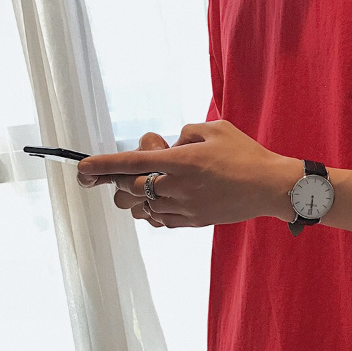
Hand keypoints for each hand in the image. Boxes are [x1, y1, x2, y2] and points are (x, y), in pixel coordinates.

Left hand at [76, 120, 297, 227]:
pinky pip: (158, 220)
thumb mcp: (215, 128)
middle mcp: (178, 187)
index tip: (81, 170)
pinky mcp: (192, 222)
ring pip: (140, 207)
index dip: (101, 166)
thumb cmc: (246, 154)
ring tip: (156, 181)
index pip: (129, 164)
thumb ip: (184, 133)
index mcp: (181, 161)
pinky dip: (152, 209)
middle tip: (146, 163)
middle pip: (128, 189)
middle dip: (124, 177)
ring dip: (136, 194)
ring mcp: (184, 208)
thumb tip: (168, 146)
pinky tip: (166, 197)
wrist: (271, 187)